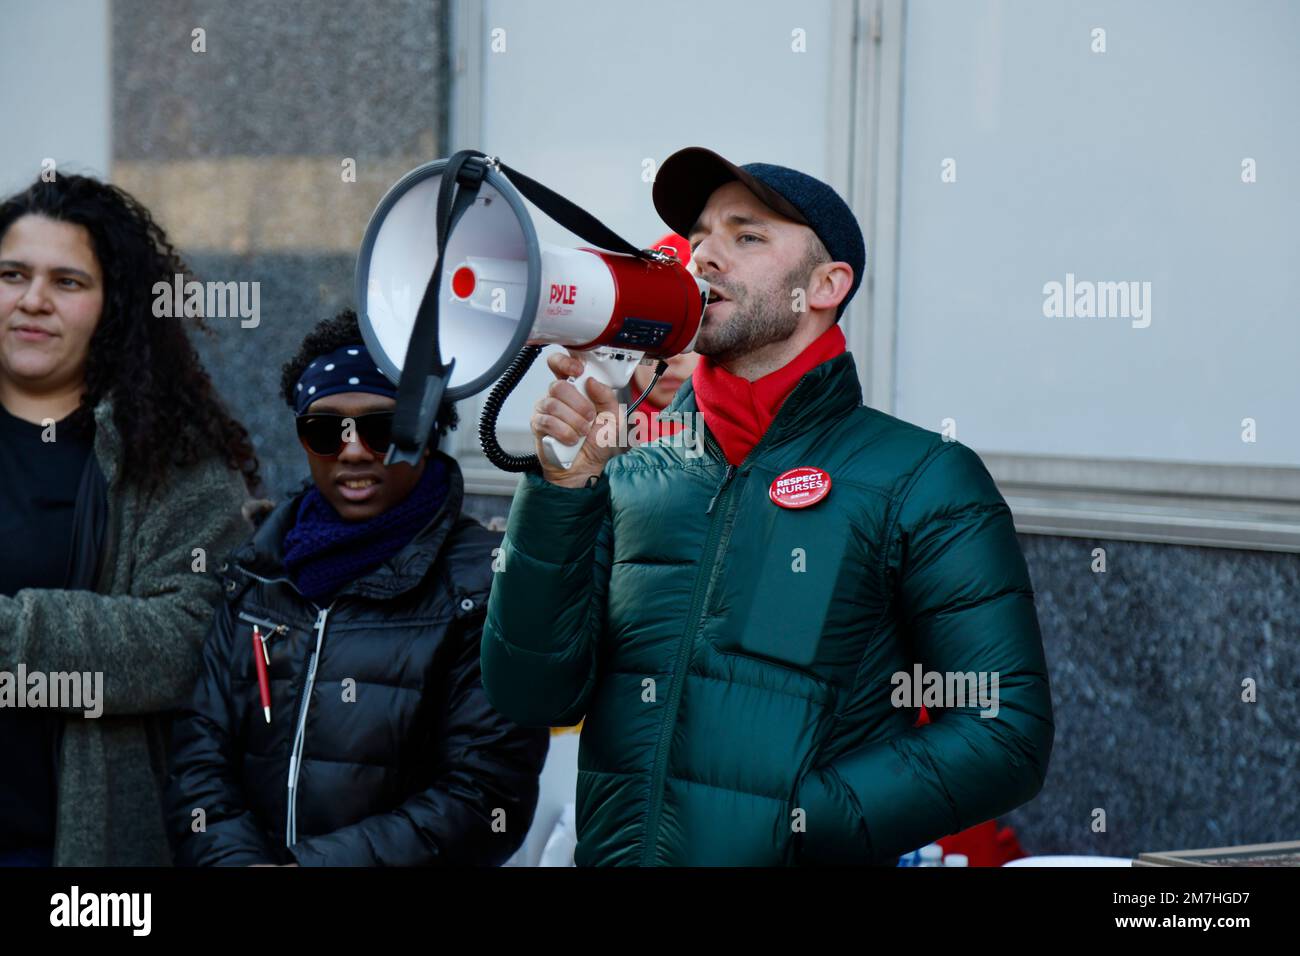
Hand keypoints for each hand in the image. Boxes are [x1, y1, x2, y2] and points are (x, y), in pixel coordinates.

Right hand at [531, 350, 624, 487]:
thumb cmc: (597, 441)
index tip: (578, 371)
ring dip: (574, 421)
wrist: (586, 467)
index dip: (565, 362)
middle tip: (589, 417)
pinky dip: (565, 433)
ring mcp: (545, 409)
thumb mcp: (613, 418)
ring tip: (582, 432)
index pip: (560, 363)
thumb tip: (591, 381)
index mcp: (574, 387)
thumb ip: (608, 397)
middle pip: (559, 385)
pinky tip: (571, 439)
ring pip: (554, 404)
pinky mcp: (538, 426)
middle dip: (579, 404)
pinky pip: (548, 422)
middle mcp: (557, 396)